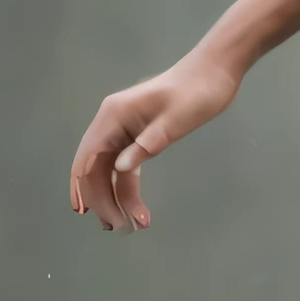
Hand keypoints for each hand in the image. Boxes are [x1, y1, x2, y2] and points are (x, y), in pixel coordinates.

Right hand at [70, 50, 241, 232]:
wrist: (215, 72)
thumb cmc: (198, 92)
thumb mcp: (176, 120)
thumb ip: (147, 144)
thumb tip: (120, 169)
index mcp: (113, 115)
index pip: (89, 157)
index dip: (84, 187)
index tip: (90, 214)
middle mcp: (111, 123)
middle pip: (95, 168)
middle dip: (103, 200)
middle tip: (119, 228)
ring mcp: (123, 131)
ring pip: (109, 172)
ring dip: (116, 199)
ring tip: (129, 226)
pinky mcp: (137, 138)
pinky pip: (125, 168)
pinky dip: (128, 189)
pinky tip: (135, 210)